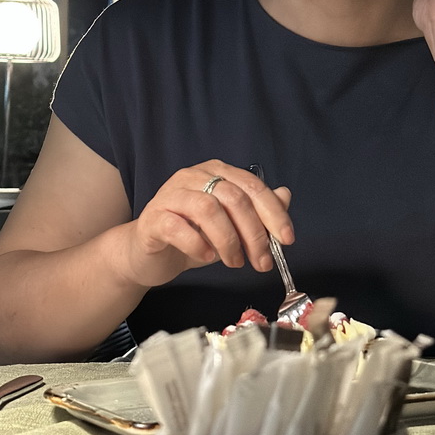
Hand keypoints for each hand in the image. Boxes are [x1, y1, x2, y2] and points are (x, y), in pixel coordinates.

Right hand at [121, 161, 292, 288]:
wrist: (148, 254)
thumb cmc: (193, 236)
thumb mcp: (232, 225)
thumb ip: (257, 210)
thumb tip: (285, 195)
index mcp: (217, 172)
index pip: (253, 186)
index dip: (273, 213)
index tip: (286, 239)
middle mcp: (194, 176)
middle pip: (234, 198)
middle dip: (254, 233)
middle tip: (262, 262)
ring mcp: (171, 194)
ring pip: (208, 209)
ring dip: (229, 240)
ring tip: (235, 262)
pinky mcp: (153, 217)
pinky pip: (178, 227)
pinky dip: (198, 244)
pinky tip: (207, 256)